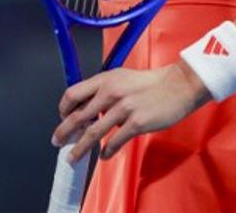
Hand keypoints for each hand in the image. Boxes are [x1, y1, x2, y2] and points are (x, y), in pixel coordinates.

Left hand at [51, 61, 210, 162]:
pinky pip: (114, 142)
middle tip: (56, 142)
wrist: (178, 86)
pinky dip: (106, 152)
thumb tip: (89, 108)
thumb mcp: (121, 78)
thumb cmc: (151, 83)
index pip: (73, 94)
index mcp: (104, 80)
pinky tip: (103, 156)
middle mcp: (110, 93)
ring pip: (93, 133)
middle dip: (64, 132)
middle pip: (78, 116)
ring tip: (72, 157)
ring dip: (80, 148)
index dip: (63, 108)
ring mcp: (123, 108)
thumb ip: (104, 90)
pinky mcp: (137, 123)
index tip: (62, 118)